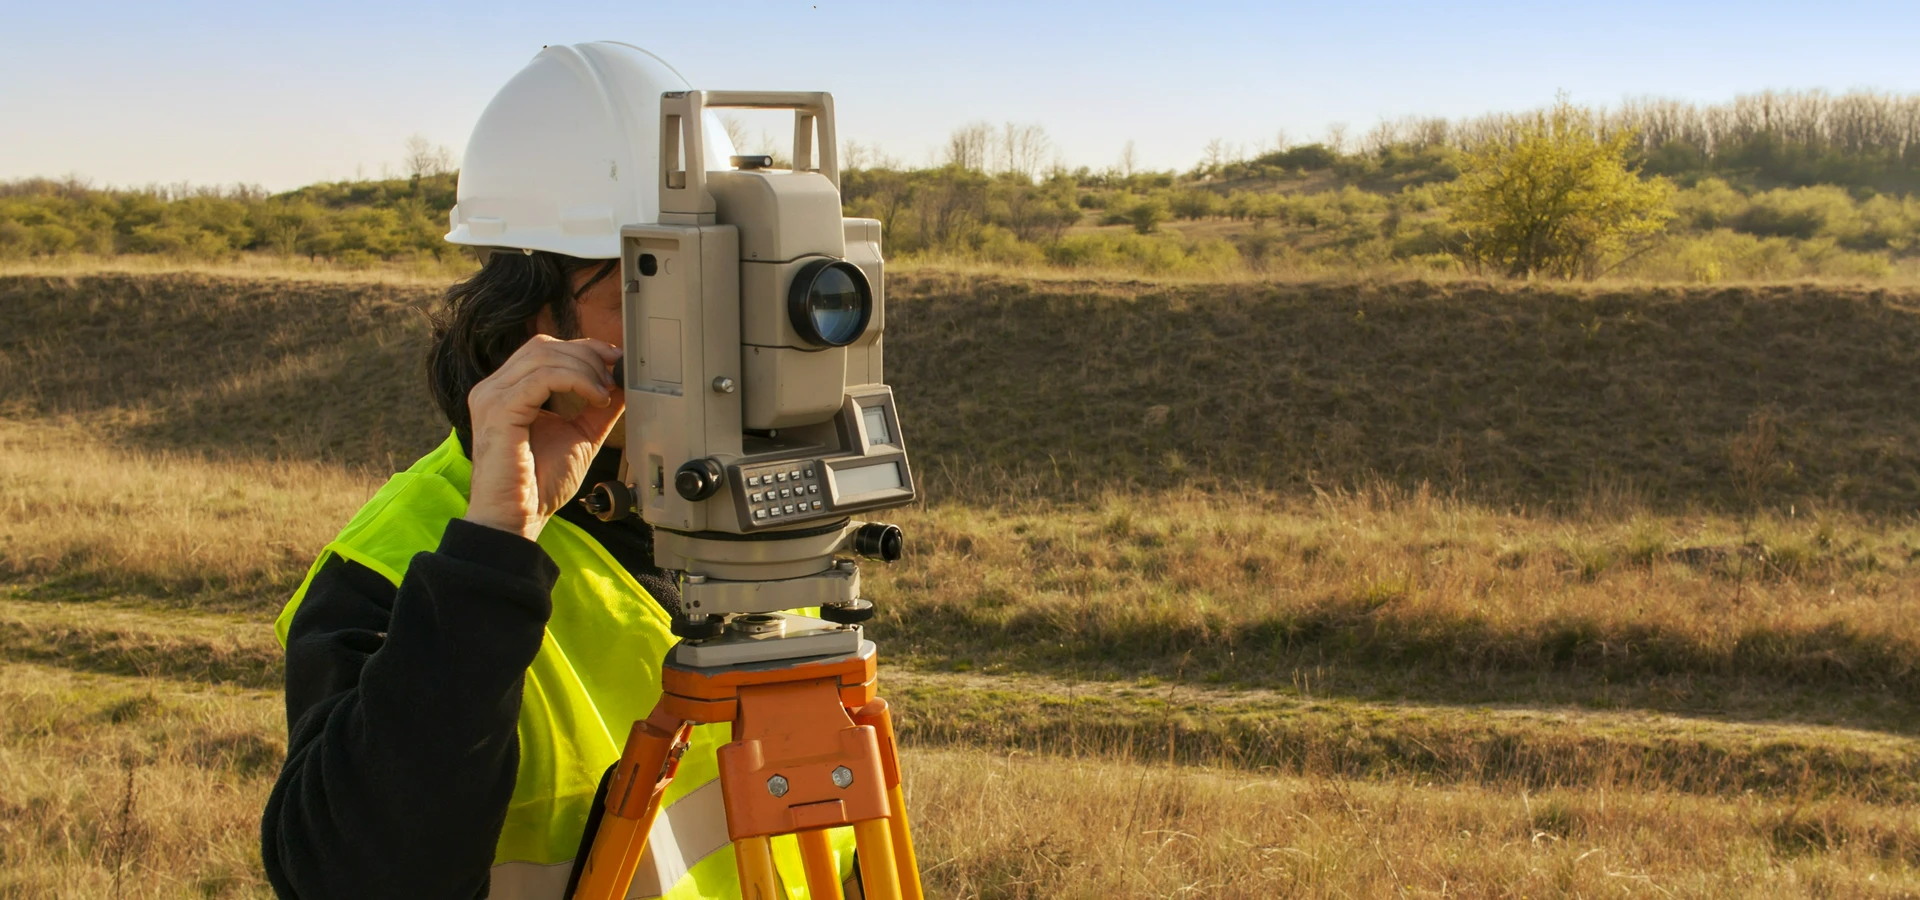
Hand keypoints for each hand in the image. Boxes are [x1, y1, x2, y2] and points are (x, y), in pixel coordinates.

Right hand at [463, 335, 624, 540]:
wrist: (518, 519)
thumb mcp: (579, 436)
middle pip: (544, 346)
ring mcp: (492, 397)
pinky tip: (595, 399)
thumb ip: (596, 410)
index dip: (583, 348)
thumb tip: (622, 386)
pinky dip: (577, 381)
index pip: (544, 349)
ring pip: (545, 356)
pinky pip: (544, 377)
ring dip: (585, 369)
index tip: (614, 361)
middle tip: (613, 378)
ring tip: (604, 394)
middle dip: (587, 355)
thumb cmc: (539, 485)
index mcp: (507, 391)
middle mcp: (494, 389)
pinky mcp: (499, 410)